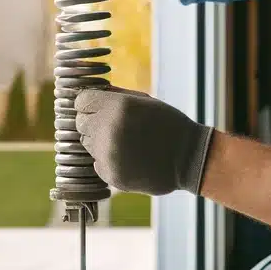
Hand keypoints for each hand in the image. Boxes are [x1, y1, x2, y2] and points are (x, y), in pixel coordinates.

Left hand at [74, 86, 214, 195]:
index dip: (90, 104)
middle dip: (94, 124)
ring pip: (87, 145)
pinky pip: (97, 164)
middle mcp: (109, 131)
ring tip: (127, 144)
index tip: (99, 108)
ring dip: (101, 143)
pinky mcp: (111, 175)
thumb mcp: (144, 101)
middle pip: (80, 124)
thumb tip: (86, 94)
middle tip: (117, 128)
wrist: (190, 158)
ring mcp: (109, 155)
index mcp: (117, 107)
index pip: (81, 101)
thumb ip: (114, 96)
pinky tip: (129, 159)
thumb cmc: (168, 124)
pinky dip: (109, 162)